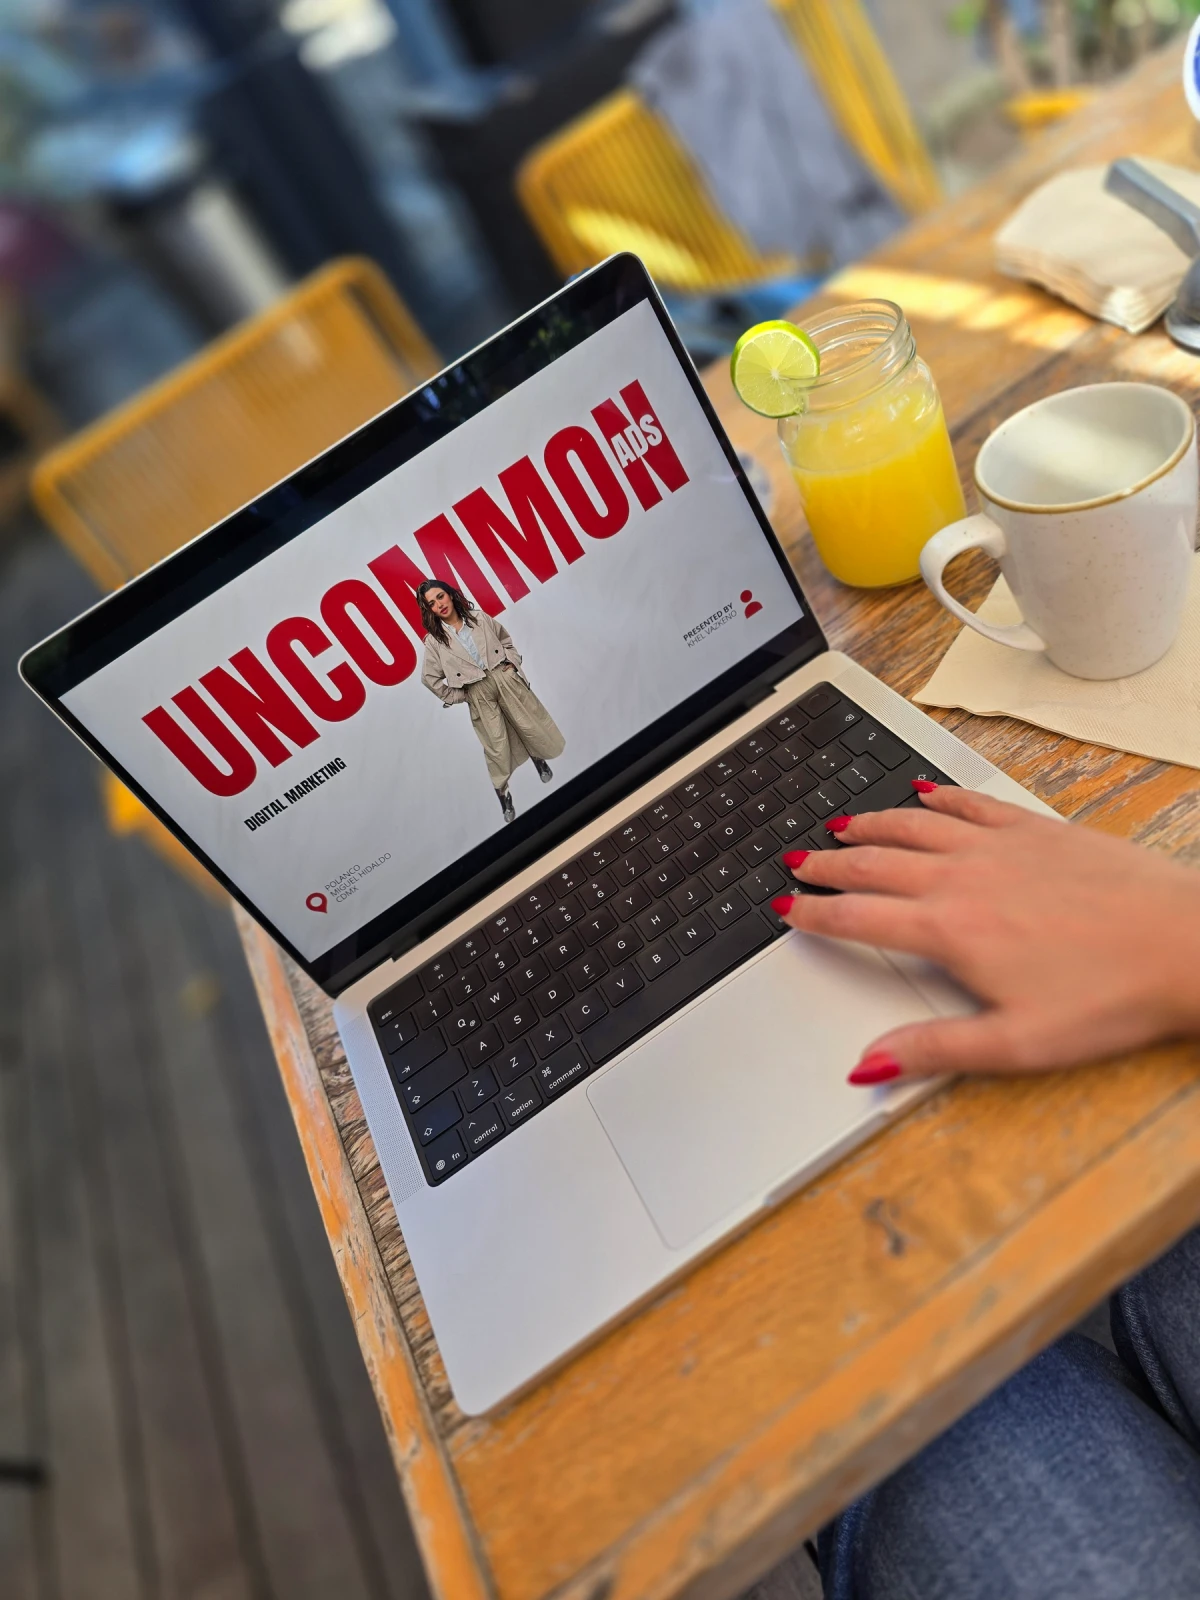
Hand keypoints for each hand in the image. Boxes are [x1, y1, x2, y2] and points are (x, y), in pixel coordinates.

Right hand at [774, 786, 1199, 1081]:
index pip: (860, 916)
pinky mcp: (1037, 829)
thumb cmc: (1110, 997)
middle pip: (875, 862)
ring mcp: (1000, 846)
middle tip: (799, 862)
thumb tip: (867, 1065)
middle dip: (829, 863)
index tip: (789, 910)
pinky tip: (924, 793)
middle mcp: (965, 878)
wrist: (1185, 944)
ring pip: (914, 825)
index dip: (816, 914)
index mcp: (950, 930)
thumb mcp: (1015, 1045)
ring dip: (870, 823)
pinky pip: (972, 802)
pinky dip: (939, 796)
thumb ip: (932, 1051)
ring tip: (841, 824)